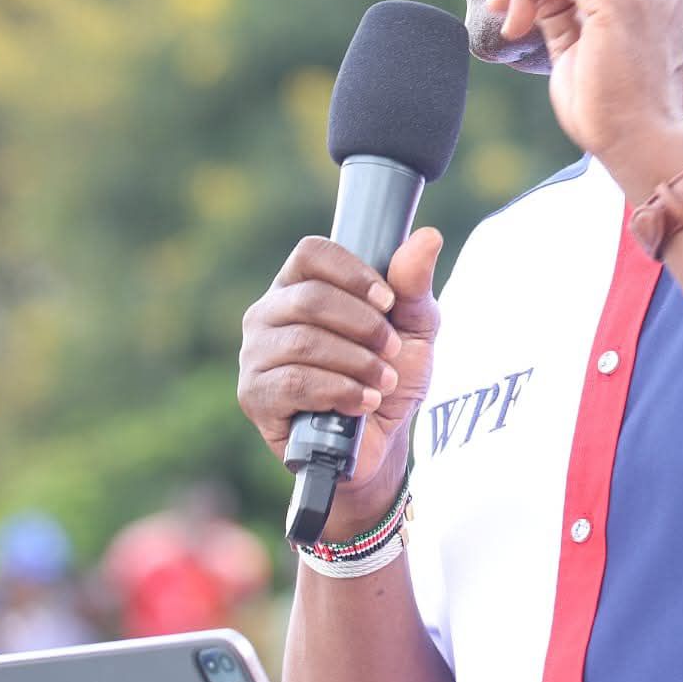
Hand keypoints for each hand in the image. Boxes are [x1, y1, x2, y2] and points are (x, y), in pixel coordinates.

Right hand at [237, 229, 442, 528]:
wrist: (380, 445)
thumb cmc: (390, 377)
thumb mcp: (414, 329)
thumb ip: (414, 285)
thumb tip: (428, 236)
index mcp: (299, 286)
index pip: (312, 253)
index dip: (353, 273)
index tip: (388, 301)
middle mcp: (268, 314)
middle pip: (310, 298)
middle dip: (364, 326)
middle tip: (392, 351)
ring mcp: (255, 355)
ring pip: (304, 341)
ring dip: (356, 362)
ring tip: (383, 382)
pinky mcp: (254, 395)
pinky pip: (293, 382)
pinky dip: (338, 391)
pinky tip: (363, 403)